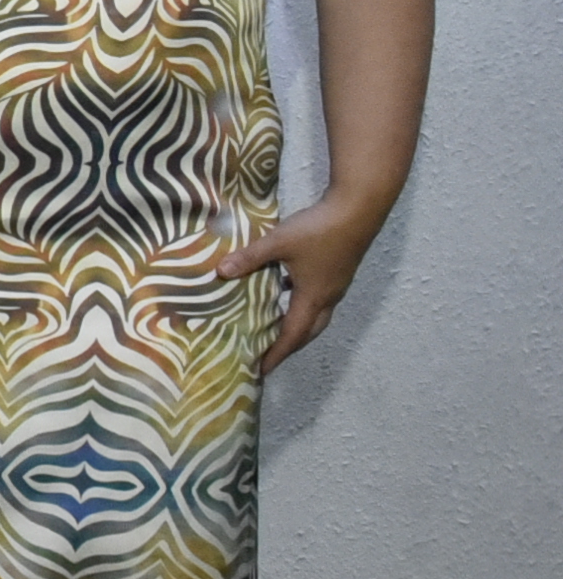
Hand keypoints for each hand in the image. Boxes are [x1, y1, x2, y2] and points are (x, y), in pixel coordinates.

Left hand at [219, 191, 383, 374]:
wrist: (358, 209)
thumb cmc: (320, 229)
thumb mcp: (279, 243)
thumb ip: (249, 258)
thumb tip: (220, 272)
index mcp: (313, 298)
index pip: (292, 335)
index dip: (276, 354)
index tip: (262, 370)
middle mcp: (328, 297)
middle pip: (308, 332)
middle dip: (289, 346)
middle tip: (269, 356)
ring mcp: (335, 284)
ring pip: (316, 315)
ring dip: (297, 326)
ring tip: (274, 329)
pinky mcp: (338, 270)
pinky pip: (318, 297)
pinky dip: (301, 302)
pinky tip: (285, 288)